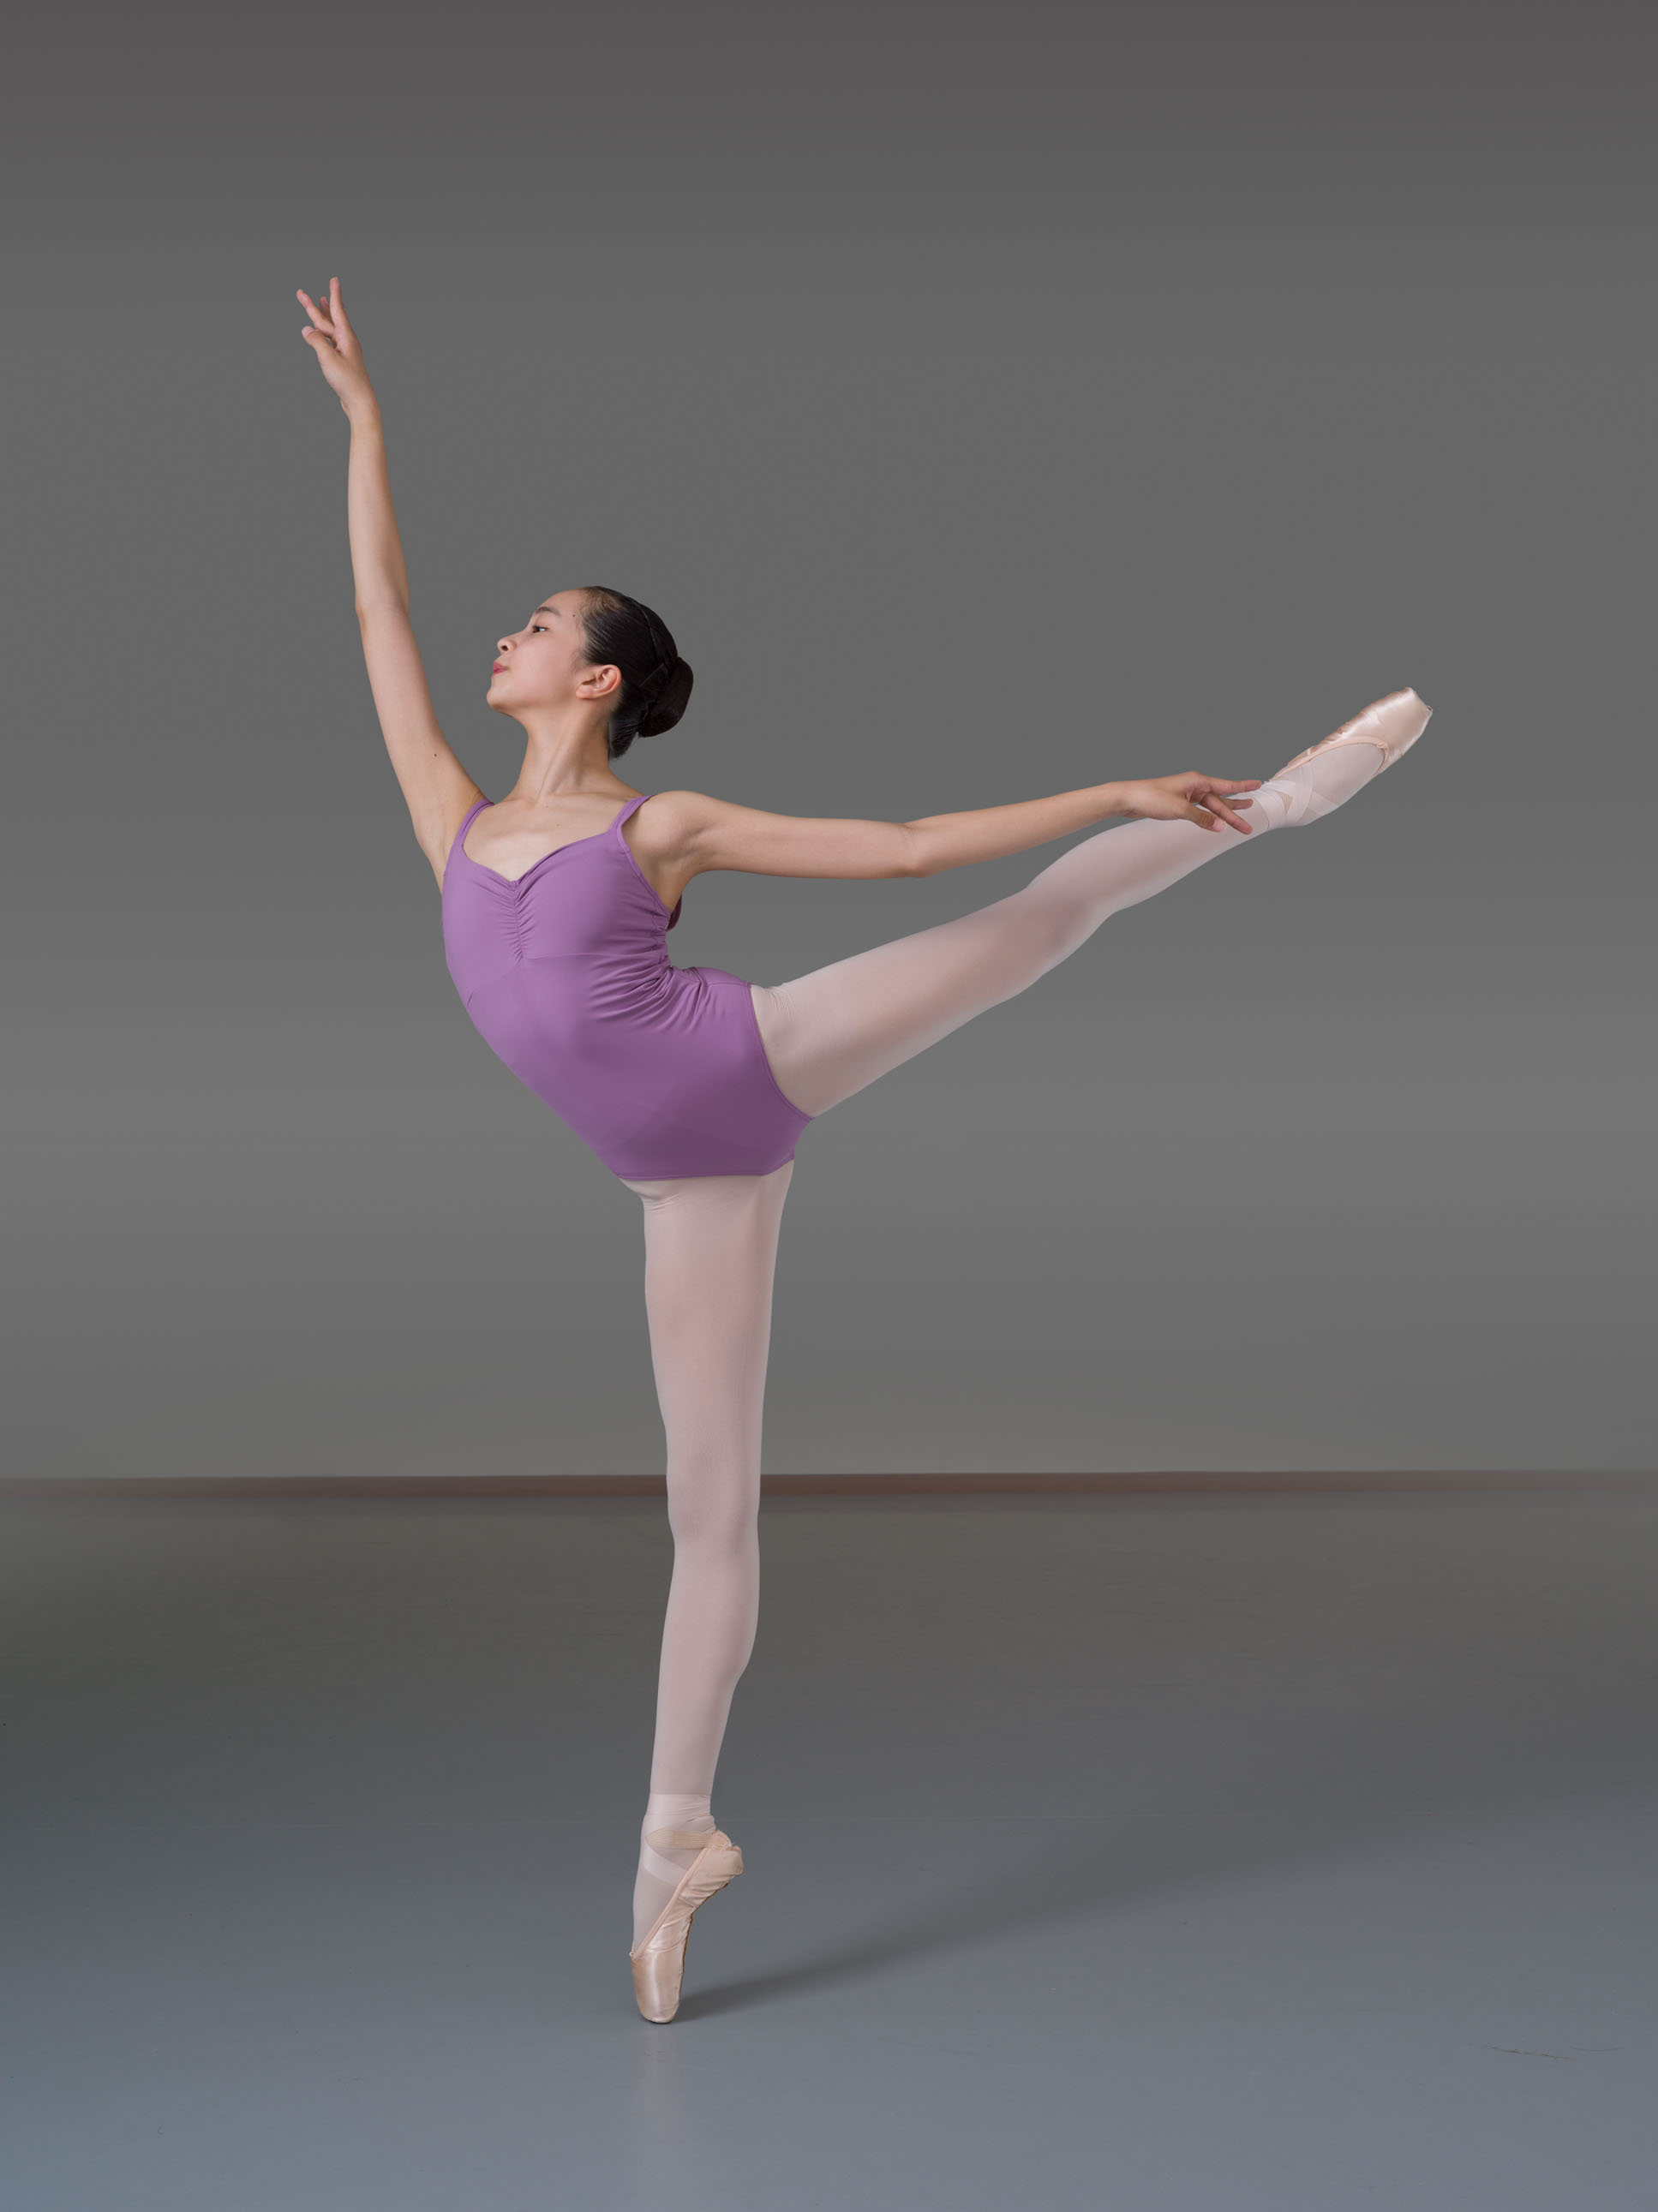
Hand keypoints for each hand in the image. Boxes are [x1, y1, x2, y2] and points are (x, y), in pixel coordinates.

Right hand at [297, 278, 376, 415]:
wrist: (359, 402)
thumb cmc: (347, 381)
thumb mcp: (328, 358)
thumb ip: (316, 341)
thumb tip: (306, 330)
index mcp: (346, 337)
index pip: (338, 310)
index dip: (334, 294)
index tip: (334, 280)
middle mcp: (346, 341)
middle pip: (328, 319)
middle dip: (314, 306)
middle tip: (300, 293)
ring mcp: (344, 351)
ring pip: (328, 329)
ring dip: (321, 316)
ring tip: (317, 302)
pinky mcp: (341, 361)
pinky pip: (329, 341)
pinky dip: (321, 333)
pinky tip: (317, 331)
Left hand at [1114, 772, 1261, 832]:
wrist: (1128, 798)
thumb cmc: (1150, 798)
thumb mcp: (1179, 810)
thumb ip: (1201, 818)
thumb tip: (1220, 826)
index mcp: (1197, 781)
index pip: (1226, 785)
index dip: (1243, 787)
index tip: (1258, 784)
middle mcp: (1194, 786)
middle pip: (1219, 801)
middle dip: (1234, 814)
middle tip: (1248, 826)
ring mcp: (1187, 794)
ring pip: (1211, 806)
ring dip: (1224, 815)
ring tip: (1240, 818)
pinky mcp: (1179, 802)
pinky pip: (1200, 810)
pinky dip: (1209, 816)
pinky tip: (1216, 821)